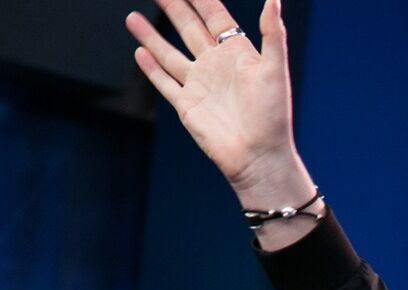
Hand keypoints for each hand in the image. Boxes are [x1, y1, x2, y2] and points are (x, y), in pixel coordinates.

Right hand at [126, 0, 311, 207]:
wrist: (258, 156)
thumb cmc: (273, 116)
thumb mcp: (275, 70)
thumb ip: (273, 35)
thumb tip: (274, 0)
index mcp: (238, 54)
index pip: (215, 16)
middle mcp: (216, 66)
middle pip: (189, 28)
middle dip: (174, 7)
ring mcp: (199, 85)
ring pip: (169, 53)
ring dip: (151, 36)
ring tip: (132, 17)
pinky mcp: (187, 105)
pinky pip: (165, 82)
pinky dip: (151, 68)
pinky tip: (139, 53)